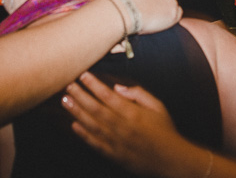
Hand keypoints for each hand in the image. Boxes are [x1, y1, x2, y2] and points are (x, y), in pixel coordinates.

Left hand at [63, 72, 198, 176]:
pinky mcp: (114, 155)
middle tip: (68, 85)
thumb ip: (138, 94)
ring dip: (77, 112)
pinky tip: (74, 125)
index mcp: (134, 114)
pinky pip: (95, 144)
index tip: (83, 75)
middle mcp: (123, 127)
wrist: (171, 160)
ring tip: (65, 101)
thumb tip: (118, 87)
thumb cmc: (165, 131)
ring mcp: (117, 142)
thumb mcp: (157, 106)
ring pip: (92, 125)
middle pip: (96, 109)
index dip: (94, 85)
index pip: (109, 96)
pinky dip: (83, 135)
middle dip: (80, 96)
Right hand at [114, 0, 181, 33]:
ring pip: (172, 5)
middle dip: (160, 2)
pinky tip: (160, 22)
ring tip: (152, 18)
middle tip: (149, 11)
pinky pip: (177, 15)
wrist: (124, 9)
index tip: (148, 1)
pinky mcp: (173, 13)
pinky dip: (170, 19)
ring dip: (164, 11)